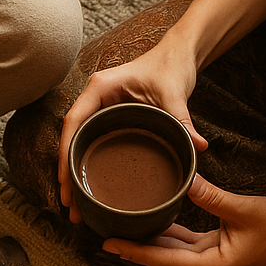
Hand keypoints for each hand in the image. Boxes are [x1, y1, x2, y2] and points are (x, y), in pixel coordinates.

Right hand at [58, 38, 206, 216]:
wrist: (177, 56)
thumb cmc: (170, 66)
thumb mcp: (174, 94)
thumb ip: (183, 121)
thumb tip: (198, 147)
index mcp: (100, 88)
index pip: (73, 122)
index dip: (66, 153)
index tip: (66, 180)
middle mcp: (94, 100)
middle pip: (71, 140)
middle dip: (67, 174)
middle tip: (69, 206)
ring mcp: (98, 112)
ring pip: (78, 146)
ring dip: (74, 175)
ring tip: (75, 209)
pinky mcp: (107, 121)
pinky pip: (90, 146)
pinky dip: (87, 168)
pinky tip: (89, 191)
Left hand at [102, 175, 265, 265]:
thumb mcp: (243, 209)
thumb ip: (212, 197)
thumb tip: (185, 180)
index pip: (164, 260)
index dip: (135, 252)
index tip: (110, 244)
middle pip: (161, 260)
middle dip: (134, 249)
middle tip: (104, 237)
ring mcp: (208, 262)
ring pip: (169, 253)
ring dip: (147, 243)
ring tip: (120, 232)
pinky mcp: (211, 252)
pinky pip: (182, 245)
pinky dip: (165, 236)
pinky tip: (149, 224)